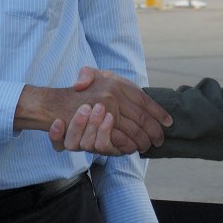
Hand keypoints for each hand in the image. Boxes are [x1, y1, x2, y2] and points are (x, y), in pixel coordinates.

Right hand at [46, 67, 171, 154]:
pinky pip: (118, 142)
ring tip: (149, 145)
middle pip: (141, 119)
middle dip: (153, 131)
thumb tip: (114, 83)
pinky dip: (127, 147)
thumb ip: (103, 74)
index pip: (144, 100)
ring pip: (132, 133)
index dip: (158, 112)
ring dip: (141, 141)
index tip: (169, 122)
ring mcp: (104, 116)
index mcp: (117, 84)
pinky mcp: (97, 132)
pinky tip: (133, 149)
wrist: (54, 105)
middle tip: (160, 140)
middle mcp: (112, 98)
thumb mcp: (90, 75)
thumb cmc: (79, 91)